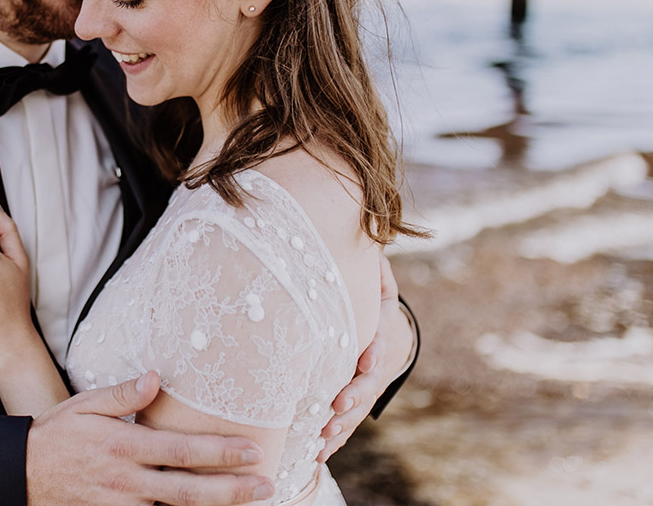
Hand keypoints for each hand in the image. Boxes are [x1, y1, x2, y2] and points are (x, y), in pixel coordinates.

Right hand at [28, 371, 275, 505]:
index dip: (219, 452)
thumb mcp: (85, 405)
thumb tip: (156, 378)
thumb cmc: (57, 435)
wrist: (20, 474)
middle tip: (267, 486)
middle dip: (231, 490)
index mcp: (123, 446)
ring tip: (248, 505)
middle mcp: (126, 480)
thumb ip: (122, 394)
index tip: (252, 450)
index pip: (180, 450)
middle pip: (188, 490)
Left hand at [318, 253, 408, 461]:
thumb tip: (372, 249)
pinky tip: (319, 454)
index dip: (375, 350)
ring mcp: (365, 388)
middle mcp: (373, 366)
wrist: (385, 333)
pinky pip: (347, 423)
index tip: (367, 358)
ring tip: (321, 439)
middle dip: (353, 396)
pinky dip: (336, 439)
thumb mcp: (377, 283)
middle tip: (335, 405)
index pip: (380, 342)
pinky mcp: (354, 403)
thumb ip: (375, 271)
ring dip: (340, 425)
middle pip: (367, 383)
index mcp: (378, 336)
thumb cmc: (368, 303)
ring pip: (357, 410)